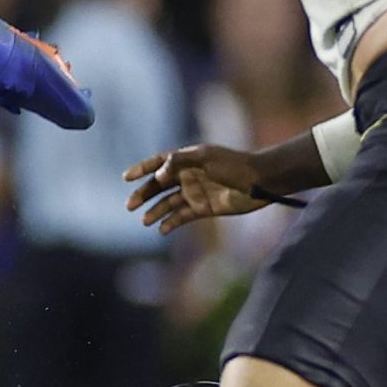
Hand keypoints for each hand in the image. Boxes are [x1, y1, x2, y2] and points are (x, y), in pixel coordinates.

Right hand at [124, 144, 269, 233]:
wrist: (260, 181)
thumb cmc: (234, 165)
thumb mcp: (204, 157)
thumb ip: (178, 162)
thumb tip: (157, 175)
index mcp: (187, 160)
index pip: (158, 163)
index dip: (142, 169)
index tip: (126, 177)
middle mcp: (188, 176)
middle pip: (159, 186)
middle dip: (143, 194)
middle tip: (130, 205)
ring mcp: (195, 193)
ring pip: (168, 203)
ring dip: (155, 211)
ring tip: (144, 220)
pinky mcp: (204, 208)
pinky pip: (182, 216)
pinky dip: (171, 223)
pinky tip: (161, 229)